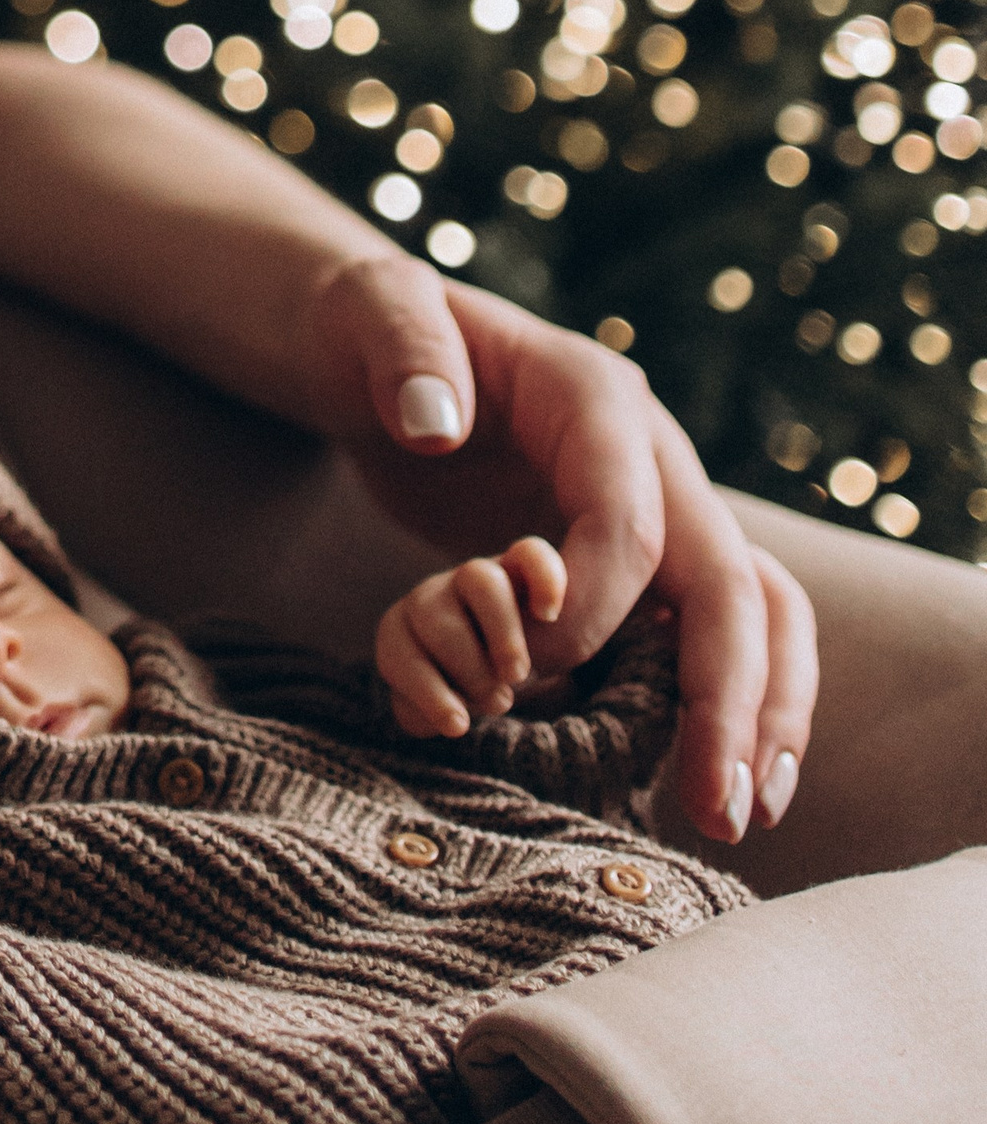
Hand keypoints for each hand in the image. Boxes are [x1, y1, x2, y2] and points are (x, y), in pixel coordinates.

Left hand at [305, 257, 815, 842]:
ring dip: (755, 709)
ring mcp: (651, 501)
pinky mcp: (628, 548)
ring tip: (743, 813)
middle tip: (723, 807)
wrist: (377, 339)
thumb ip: (403, 355)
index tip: (521, 670)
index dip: (593, 609)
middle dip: (732, 694)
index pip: (631, 524)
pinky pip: (702, 624)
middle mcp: (648, 455)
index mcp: (594, 402)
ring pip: (750, 607)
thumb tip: (434, 425)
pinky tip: (713, 775)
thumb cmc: (368, 324)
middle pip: (731, 580)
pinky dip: (719, 696)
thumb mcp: (369, 311)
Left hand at [377, 537, 566, 736]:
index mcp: (401, 633)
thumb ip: (427, 714)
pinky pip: (530, 553)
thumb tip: (433, 718)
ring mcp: (474, 576)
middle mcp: (431, 598)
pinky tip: (549, 615)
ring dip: (502, 633)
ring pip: (480, 580)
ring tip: (517, 674)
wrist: (504, 654)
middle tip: (498, 703)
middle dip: (467, 669)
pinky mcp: (519, 564)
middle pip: (434, 618)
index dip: (427, 693)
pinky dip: (544, 581)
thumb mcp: (443, 702)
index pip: (398, 654)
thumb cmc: (463, 684)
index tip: (459, 726)